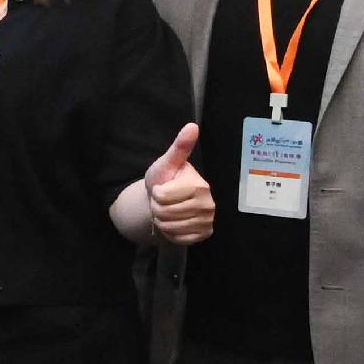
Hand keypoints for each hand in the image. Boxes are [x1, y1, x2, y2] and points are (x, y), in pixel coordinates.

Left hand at [145, 123, 214, 245]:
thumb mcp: (168, 163)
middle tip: (163, 201)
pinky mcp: (204, 234)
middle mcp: (208, 204)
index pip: (162, 196)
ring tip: (167, 210)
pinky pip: (178, 238)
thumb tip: (192, 125)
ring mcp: (207, 220)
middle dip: (156, 207)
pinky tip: (174, 222)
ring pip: (169, 227)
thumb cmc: (166, 180)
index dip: (156, 193)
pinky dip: (170, 232)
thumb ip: (180, 147)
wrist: (166, 201)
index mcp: (200, 185)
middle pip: (164, 213)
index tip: (161, 189)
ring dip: (161, 220)